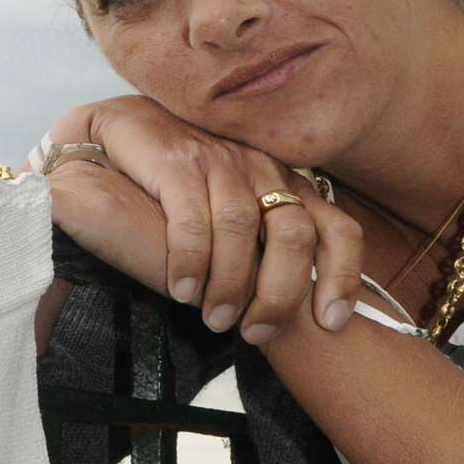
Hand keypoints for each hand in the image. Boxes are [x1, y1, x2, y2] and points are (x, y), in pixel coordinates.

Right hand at [44, 96, 361, 342]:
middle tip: (256, 332)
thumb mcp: (233, 210)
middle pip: (294, 234)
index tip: (331, 321)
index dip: (342, 275)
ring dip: (231, 282)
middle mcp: (262, 169)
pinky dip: (191, 259)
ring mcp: (220, 160)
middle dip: (279, 292)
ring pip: (241, 228)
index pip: (336, 228)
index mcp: (285, 185)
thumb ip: (262, 244)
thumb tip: (286, 310)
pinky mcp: (177, 159)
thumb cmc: (180, 182)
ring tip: (214, 320)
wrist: (120, 131)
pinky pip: (192, 217)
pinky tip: (183, 289)